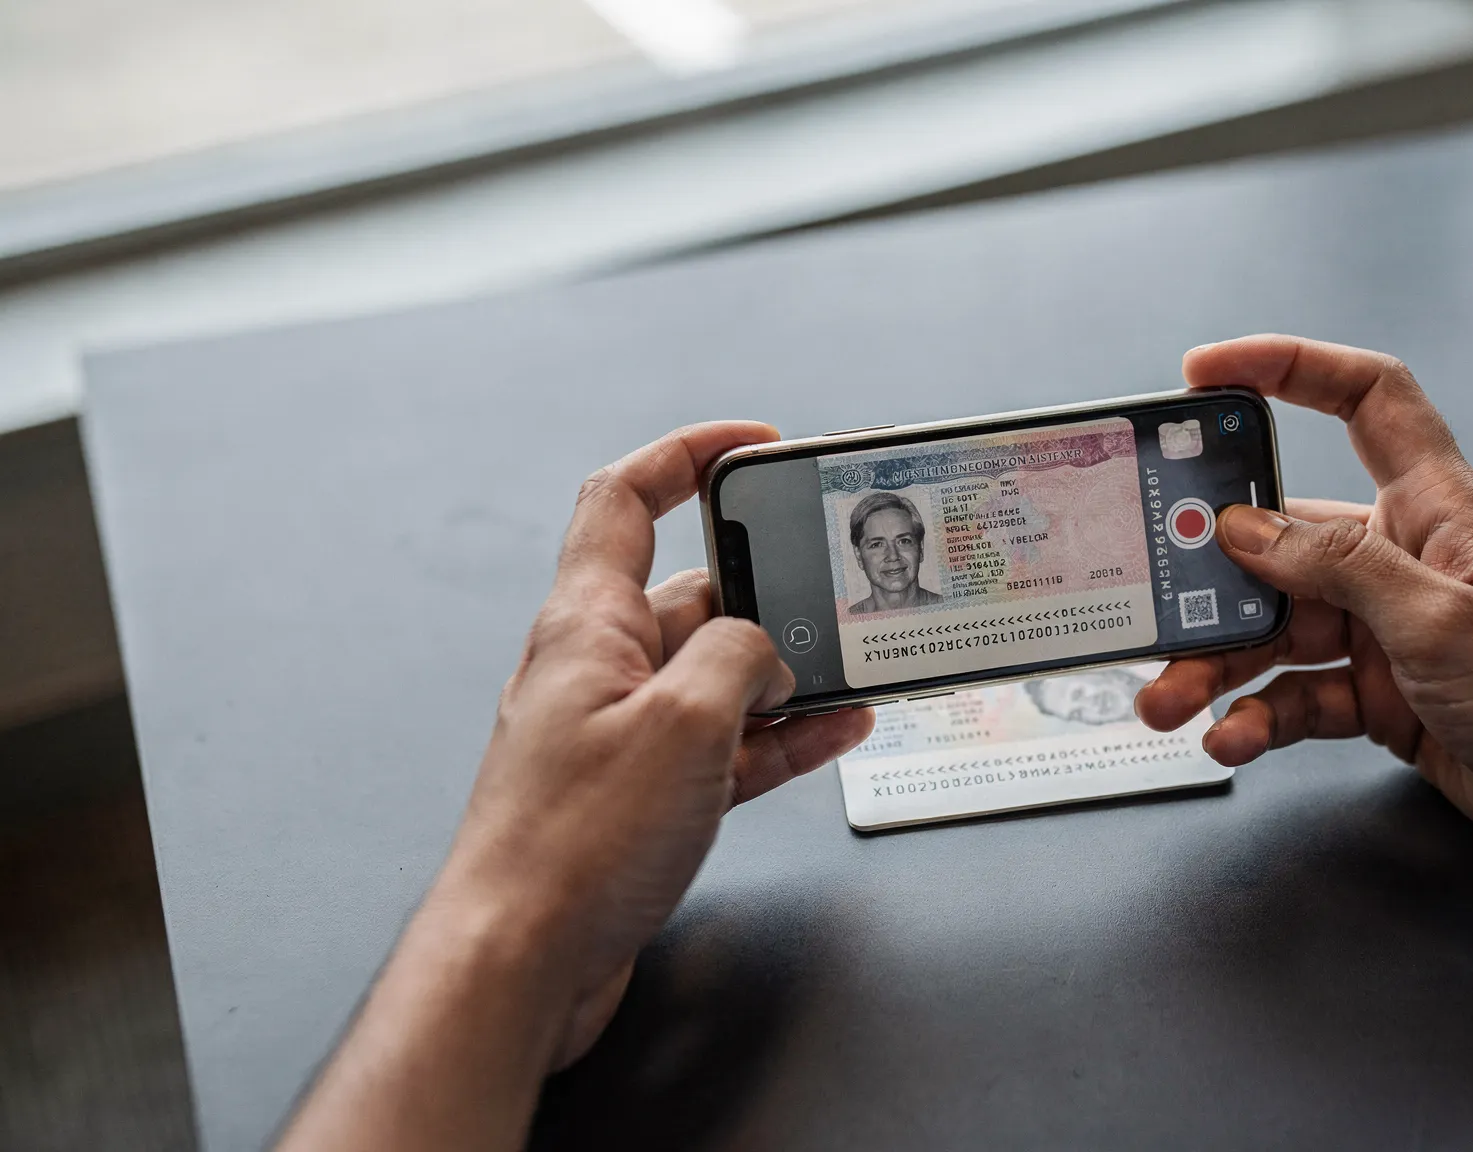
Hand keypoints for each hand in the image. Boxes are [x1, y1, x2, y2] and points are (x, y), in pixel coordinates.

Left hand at [438, 422, 873, 1065]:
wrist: (519, 963)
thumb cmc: (573, 845)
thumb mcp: (684, 721)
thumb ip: (741, 659)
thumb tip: (768, 652)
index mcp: (587, 622)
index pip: (627, 497)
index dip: (689, 453)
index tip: (754, 442)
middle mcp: (597, 668)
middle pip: (691, 592)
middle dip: (767, 588)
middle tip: (831, 587)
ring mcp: (617, 735)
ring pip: (715, 675)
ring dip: (784, 671)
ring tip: (854, 667)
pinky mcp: (639, 798)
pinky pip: (722, 744)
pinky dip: (777, 735)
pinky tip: (832, 732)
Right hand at [1136, 336, 1472, 884]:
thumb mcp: (1442, 621)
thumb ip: (1339, 568)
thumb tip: (1246, 526)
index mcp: (1437, 508)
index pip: (1365, 399)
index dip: (1288, 368)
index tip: (1205, 374)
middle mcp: (1408, 561)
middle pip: (1286, 539)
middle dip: (1212, 574)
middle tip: (1152, 603)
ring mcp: (1396, 633)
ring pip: (1280, 630)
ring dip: (1218, 664)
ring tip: (1167, 701)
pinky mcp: (1391, 700)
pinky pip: (1302, 697)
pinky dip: (1261, 717)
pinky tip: (1233, 739)